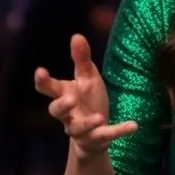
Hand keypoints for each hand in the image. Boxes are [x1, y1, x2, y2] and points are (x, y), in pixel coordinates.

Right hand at [35, 34, 136, 159]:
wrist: (95, 133)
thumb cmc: (87, 100)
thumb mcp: (87, 78)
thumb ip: (81, 59)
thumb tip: (76, 35)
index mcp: (64, 95)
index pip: (48, 88)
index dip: (43, 81)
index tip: (40, 71)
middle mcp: (68, 114)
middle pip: (56, 111)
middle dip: (61, 105)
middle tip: (71, 98)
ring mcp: (81, 129)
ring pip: (78, 128)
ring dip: (88, 123)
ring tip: (99, 117)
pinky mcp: (97, 138)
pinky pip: (107, 136)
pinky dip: (120, 130)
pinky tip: (134, 125)